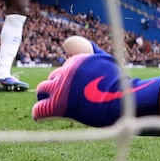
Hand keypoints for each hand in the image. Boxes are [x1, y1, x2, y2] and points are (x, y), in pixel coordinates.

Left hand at [32, 41, 159, 126]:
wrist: (120, 101)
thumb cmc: (118, 83)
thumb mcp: (108, 61)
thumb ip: (94, 52)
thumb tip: (84, 42)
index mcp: (78, 60)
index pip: (65, 67)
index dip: (69, 77)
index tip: (74, 87)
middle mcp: (66, 71)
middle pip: (52, 77)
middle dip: (56, 85)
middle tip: (62, 97)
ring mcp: (60, 88)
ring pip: (42, 89)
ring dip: (45, 96)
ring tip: (48, 105)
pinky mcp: (55, 105)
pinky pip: (39, 109)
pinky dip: (39, 113)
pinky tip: (41, 117)